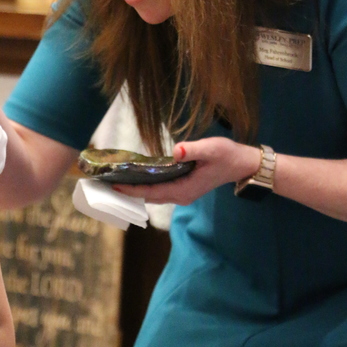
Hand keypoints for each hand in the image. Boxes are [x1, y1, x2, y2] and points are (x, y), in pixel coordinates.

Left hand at [114, 137, 260, 205]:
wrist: (242, 164)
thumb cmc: (227, 155)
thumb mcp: (211, 149)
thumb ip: (193, 150)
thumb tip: (176, 151)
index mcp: (184, 189)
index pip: (151, 192)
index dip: (131, 190)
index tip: (113, 186)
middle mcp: (180, 195)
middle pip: (147, 196)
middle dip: (127, 191)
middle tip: (104, 184)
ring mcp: (181, 192)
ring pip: (152, 194)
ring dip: (134, 188)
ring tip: (112, 180)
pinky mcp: (182, 187)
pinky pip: (158, 189)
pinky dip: (144, 184)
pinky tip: (133, 176)